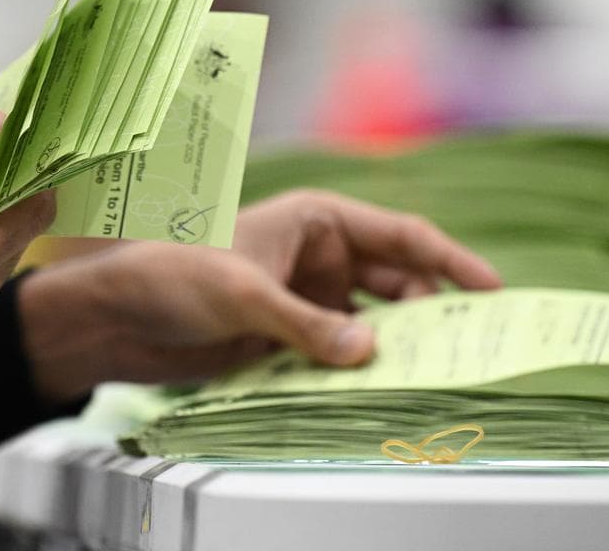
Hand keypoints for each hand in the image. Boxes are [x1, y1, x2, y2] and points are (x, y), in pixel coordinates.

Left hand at [18, 190, 499, 402]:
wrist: (116, 318)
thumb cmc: (169, 276)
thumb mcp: (241, 293)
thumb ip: (306, 324)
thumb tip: (370, 352)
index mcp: (316, 219)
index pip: (400, 235)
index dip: (451, 259)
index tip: (492, 289)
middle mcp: (320, 256)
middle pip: (397, 282)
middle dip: (431, 311)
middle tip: (470, 347)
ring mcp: (308, 297)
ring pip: (373, 322)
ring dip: (395, 344)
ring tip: (433, 373)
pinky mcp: (291, 336)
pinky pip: (340, 352)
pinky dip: (360, 369)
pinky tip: (380, 389)